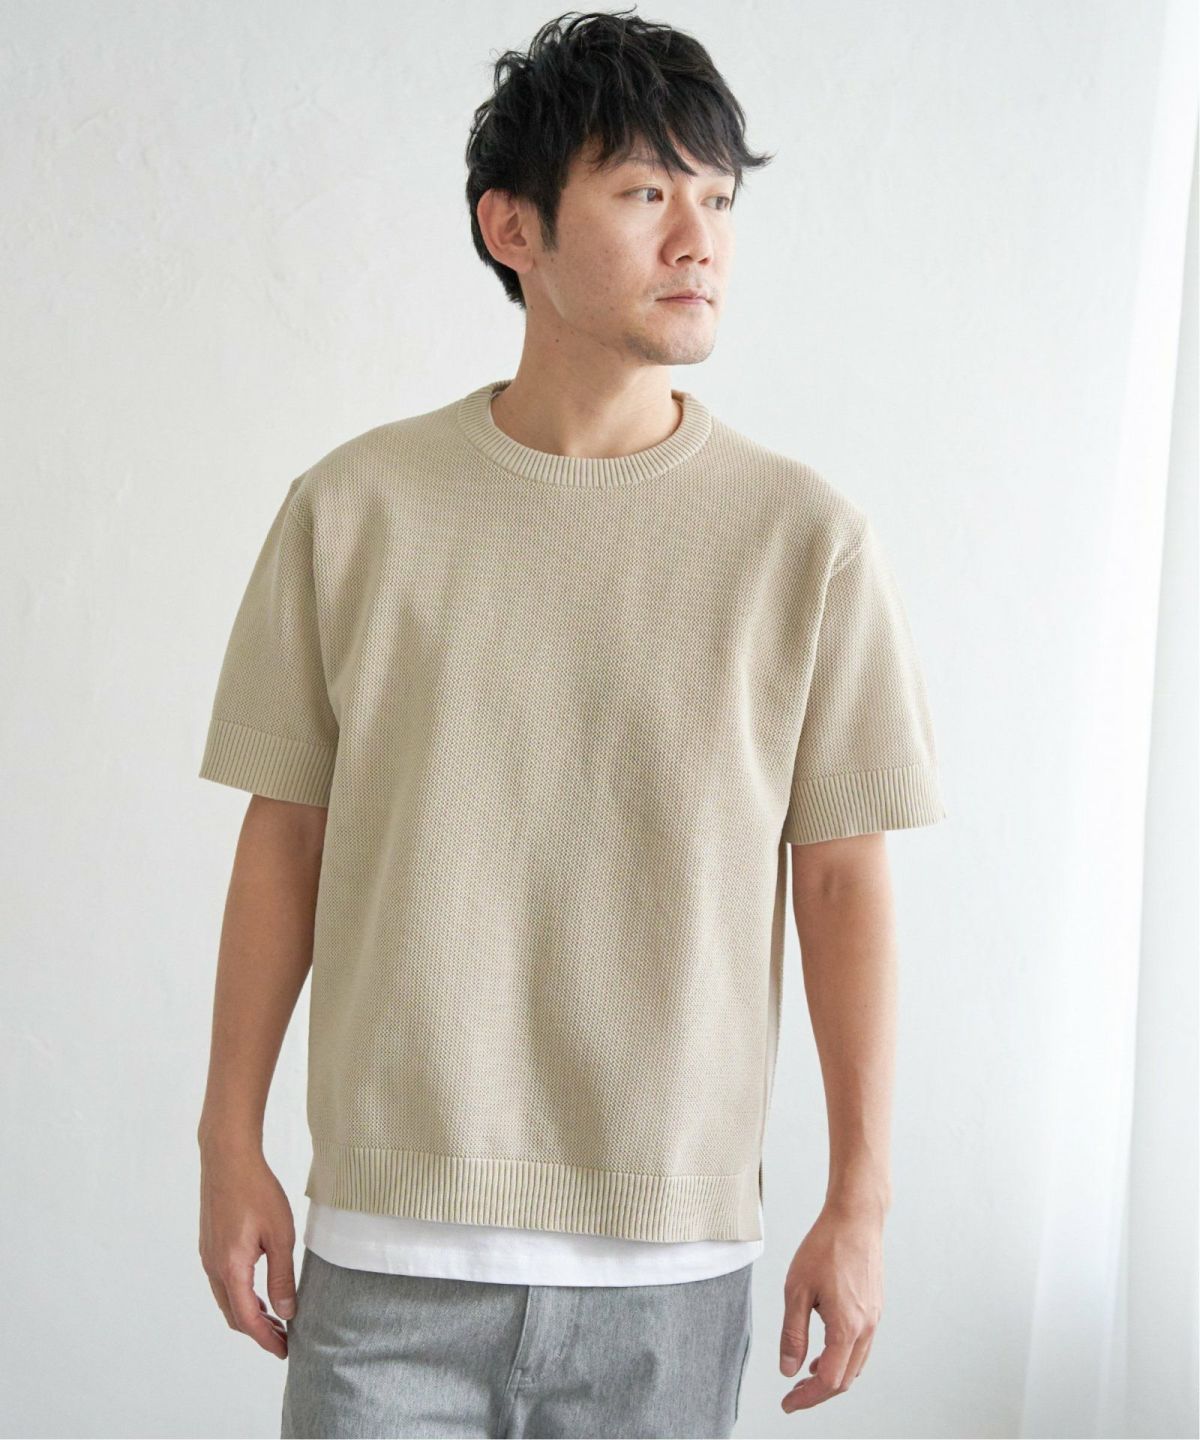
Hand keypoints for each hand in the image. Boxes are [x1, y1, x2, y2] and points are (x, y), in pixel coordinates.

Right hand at [198, 1141, 297, 1359]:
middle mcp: (213, 1267)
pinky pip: (223, 1282)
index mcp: (231, 1268)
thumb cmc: (256, 1191)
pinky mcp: (209, 1244)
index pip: (247, 1318)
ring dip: (249, 1313)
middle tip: (283, 1339)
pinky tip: (258, 1290)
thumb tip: (286, 1311)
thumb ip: (281, 1276)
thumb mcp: (279, 1235)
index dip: (266, 1338)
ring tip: (275, 1318)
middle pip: (233, 1314)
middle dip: (258, 1331)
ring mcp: (208, 1255)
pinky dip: (240, 1295)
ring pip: (226, 1298)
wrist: (227, 1158)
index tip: (284, 1350)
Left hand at [778, 1201, 883, 1410]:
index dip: (807, 1397)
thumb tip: (788, 1369)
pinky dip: (843, 1357)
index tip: (788, 1403)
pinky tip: (826, 1349)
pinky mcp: (874, 1307)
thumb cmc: (826, 1247)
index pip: (829, 1381)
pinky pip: (861, 1345)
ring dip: (832, 1375)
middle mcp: (866, 1327)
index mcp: (847, 1327)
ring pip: (855, 1364)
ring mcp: (874, 1318)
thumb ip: (793, 1334)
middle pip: (845, 1379)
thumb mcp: (797, 1290)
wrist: (856, 1218)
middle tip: (793, 1394)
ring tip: (806, 1375)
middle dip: (818, 1392)